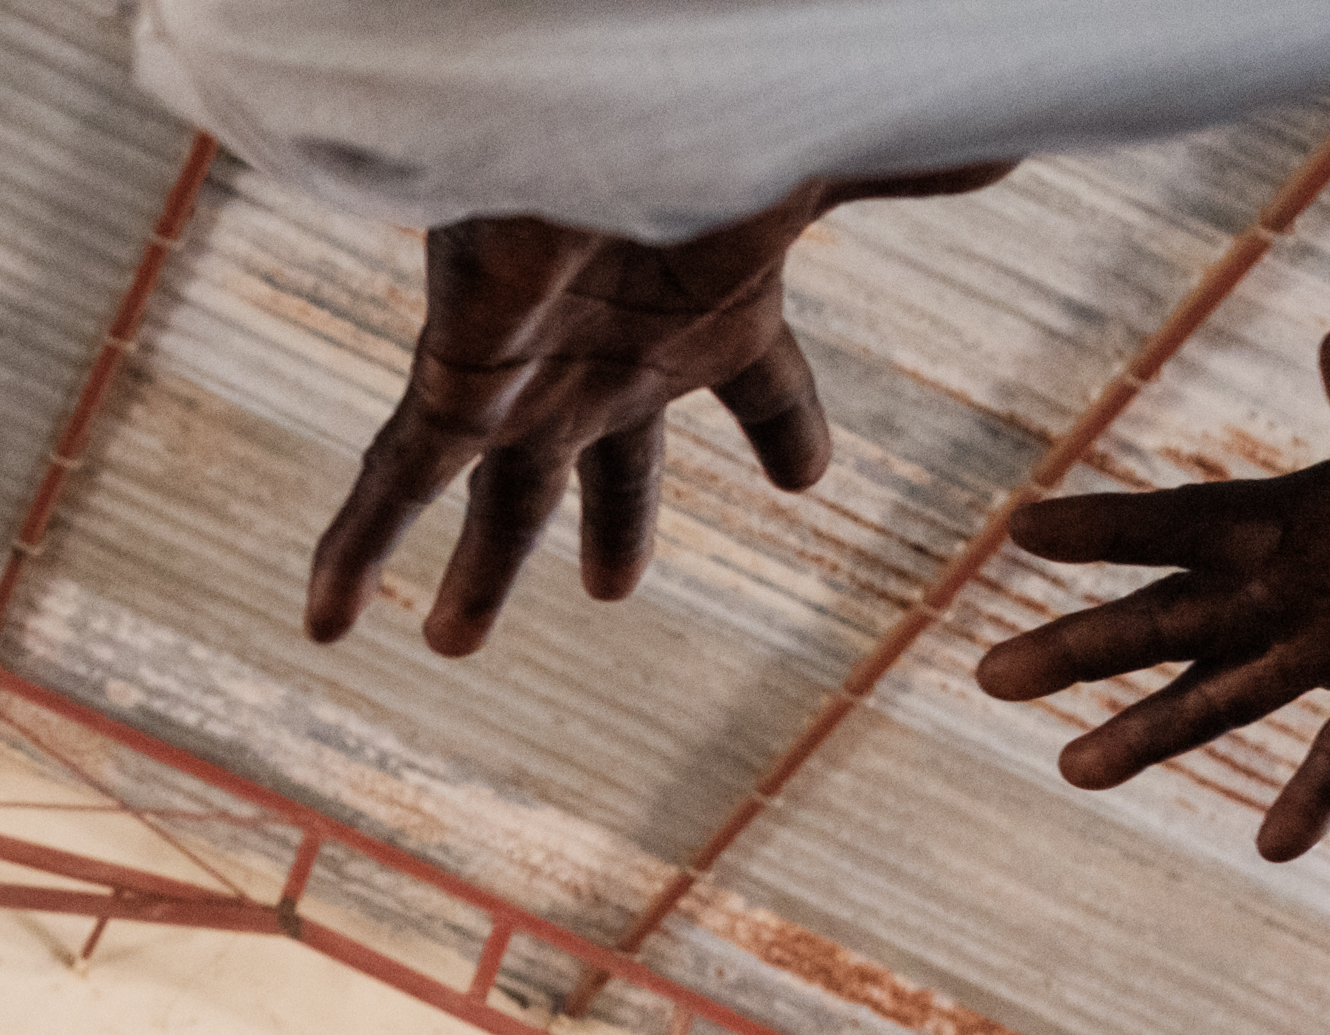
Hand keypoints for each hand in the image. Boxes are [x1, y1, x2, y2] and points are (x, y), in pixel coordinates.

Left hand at [307, 166, 1009, 653]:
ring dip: (481, 573)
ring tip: (452, 641)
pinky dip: (356, 554)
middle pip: (614, 474)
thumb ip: (903, 162)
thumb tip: (1009, 151)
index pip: (767, 392)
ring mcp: (529, 380)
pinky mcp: (453, 383)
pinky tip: (319, 625)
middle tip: (611, 590)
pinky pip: (392, 487)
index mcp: (711, 316)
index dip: (785, 432)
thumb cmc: (698, 123)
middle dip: (612, 530)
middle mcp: (614, 359)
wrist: (578, 98)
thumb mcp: (815, 161)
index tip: (806, 476)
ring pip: (500, 503)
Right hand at [977, 330, 1329, 860]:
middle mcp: (1310, 578)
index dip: (1103, 530)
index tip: (1016, 533)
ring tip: (1074, 771)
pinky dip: (1314, 797)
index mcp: (1312, 508)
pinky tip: (1270, 848)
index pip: (1186, 522)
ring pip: (1231, 696)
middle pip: (1175, 622)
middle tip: (990, 676)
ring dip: (1153, 734)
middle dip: (1083, 650)